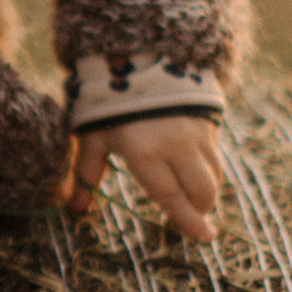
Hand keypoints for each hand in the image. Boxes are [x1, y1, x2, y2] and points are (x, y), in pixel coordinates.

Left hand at [69, 113, 221, 242]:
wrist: (137, 52)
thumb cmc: (107, 99)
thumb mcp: (91, 134)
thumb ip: (86, 173)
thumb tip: (76, 210)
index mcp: (145, 151)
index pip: (172, 197)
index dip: (189, 221)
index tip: (206, 238)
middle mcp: (176, 143)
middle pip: (203, 190)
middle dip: (200, 208)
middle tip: (190, 213)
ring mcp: (196, 130)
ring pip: (214, 173)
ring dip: (206, 188)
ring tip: (188, 189)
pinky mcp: (208, 118)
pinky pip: (215, 153)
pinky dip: (208, 167)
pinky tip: (191, 164)